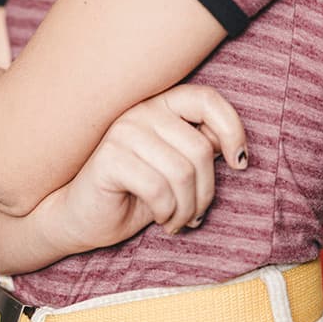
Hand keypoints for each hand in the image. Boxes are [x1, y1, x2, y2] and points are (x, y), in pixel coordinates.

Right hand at [55, 84, 247, 254]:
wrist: (82, 219)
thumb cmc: (135, 194)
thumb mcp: (177, 170)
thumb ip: (199, 149)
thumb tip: (231, 146)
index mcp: (162, 105)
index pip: (207, 100)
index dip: (232, 129)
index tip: (239, 163)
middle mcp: (142, 110)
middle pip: (199, 148)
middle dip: (206, 192)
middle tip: (195, 215)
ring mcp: (124, 131)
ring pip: (182, 172)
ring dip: (187, 209)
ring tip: (177, 221)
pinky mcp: (110, 158)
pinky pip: (158, 188)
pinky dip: (168, 213)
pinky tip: (162, 220)